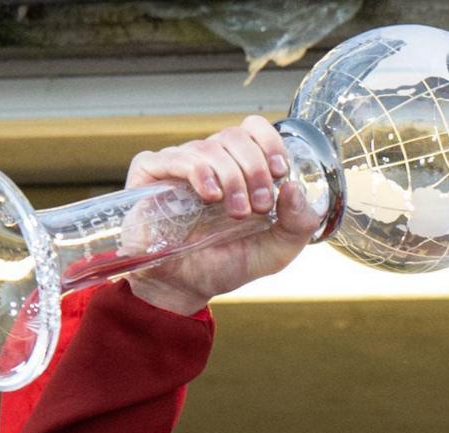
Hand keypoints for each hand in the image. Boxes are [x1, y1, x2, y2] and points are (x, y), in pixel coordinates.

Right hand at [122, 116, 316, 313]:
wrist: (188, 286)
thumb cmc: (229, 263)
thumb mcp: (277, 250)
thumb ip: (298, 224)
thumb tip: (294, 188)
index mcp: (239, 168)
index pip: (252, 129)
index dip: (269, 142)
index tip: (279, 170)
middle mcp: (209, 161)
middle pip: (234, 137)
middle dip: (255, 169)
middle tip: (260, 205)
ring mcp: (178, 166)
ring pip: (209, 148)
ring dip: (232, 178)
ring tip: (238, 212)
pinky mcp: (150, 175)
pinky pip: (173, 157)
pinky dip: (199, 172)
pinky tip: (211, 195)